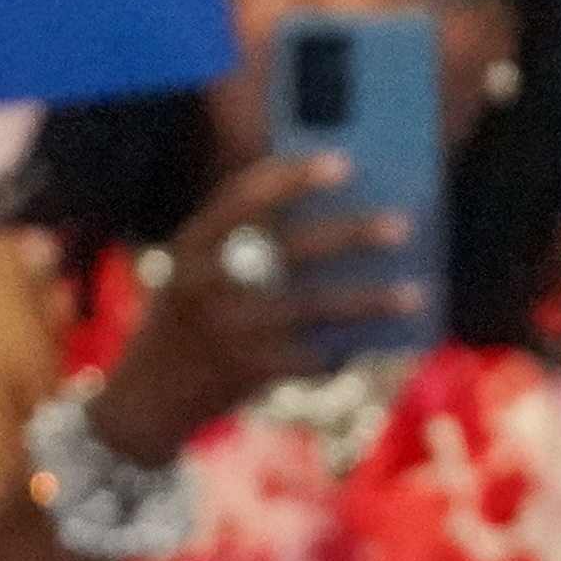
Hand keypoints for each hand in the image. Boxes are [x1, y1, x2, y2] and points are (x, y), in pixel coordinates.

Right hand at [87, 153, 427, 465]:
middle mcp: (205, 282)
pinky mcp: (247, 372)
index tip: (344, 161)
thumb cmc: (188, 319)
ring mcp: (227, 329)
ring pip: (314, 308)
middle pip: (290, 249)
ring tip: (415, 292)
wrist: (145, 398)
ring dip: (369, 300)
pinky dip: (346, 351)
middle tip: (404, 224)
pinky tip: (378, 343)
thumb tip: (338, 220)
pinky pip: (312, 358)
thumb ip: (244, 245)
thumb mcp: (196, 272)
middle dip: (350, 235)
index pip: (242, 197)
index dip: (293, 177)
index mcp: (191, 245)